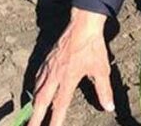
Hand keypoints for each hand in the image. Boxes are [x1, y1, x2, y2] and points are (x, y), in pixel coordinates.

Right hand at [28, 8, 114, 125]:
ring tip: (32, 114)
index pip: (60, 104)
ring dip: (34, 103)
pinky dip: (35, 87)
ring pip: (37, 88)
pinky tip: (35, 90)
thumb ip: (104, 90)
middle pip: (42, 100)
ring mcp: (49, 66)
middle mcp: (55, 75)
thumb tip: (108, 107)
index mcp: (68, 79)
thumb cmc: (93, 47)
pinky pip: (38, 76)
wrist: (83, 25)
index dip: (55, 120)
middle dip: (36, 117)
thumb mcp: (101, 69)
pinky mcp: (47, 59)